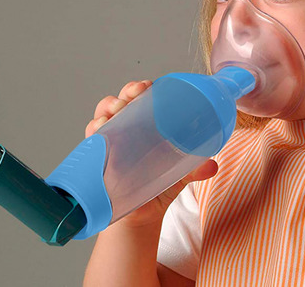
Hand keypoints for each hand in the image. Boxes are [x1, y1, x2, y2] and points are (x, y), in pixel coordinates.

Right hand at [86, 80, 218, 226]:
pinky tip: (99, 128)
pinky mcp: (100, 157)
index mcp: (146, 126)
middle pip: (122, 101)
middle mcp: (127, 129)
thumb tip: (212, 166)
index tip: (148, 85)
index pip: (141, 98)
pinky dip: (94, 129)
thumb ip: (195, 169)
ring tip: (117, 108)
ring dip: (108, 106)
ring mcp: (112, 142)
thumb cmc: (159, 187)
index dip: (141, 88)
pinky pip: (92, 138)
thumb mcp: (180, 175)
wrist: (141, 218)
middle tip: (134, 94)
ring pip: (104, 114)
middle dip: (126, 92)